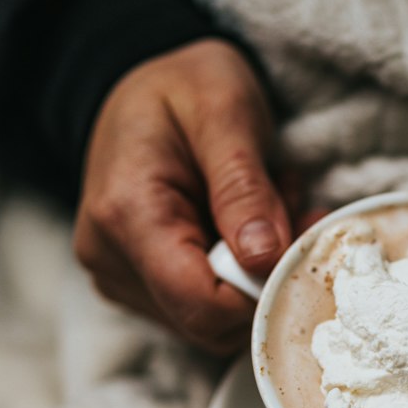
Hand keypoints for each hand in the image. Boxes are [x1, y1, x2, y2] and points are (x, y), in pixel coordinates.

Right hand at [74, 39, 291, 352]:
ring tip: (267, 208)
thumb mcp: (224, 110)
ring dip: (256, 274)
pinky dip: (239, 275)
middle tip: (294, 212)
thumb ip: (243, 187)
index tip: (298, 243)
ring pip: (211, 321)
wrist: (142, 85)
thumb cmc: (184, 86)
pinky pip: (202, 307)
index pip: (200, 304)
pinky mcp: (137, 285)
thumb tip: (263, 258)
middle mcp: (109, 257)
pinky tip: (244, 226)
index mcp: (125, 214)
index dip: (261, 292)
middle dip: (265, 278)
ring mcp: (119, 277)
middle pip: (208, 322)